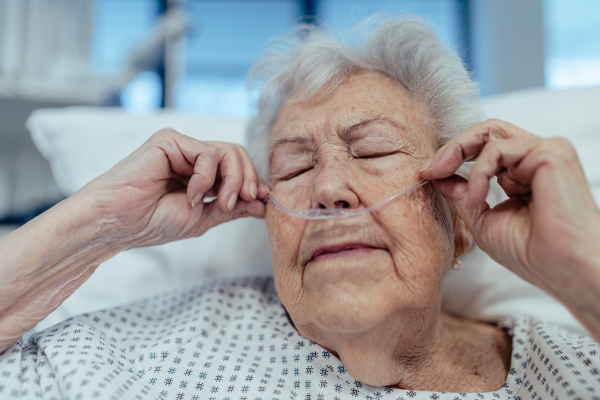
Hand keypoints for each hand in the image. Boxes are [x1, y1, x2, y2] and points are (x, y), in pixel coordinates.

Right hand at [78, 128, 268, 247]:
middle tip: (241, 202)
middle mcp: (192, 156)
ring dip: (232, 180)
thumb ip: (232, 208)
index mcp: (200, 173)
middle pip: (238, 155)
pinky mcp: (170, 140)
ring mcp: (182, 147)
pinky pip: (207, 153)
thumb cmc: (152, 222)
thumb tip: (264, 202)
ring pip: (228, 151)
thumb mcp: (203, 218)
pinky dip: (206, 178)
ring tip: (218, 202)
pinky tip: (191, 194)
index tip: (263, 201)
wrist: (119, 223)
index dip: (255, 182)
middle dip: (248, 180)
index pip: (238, 166)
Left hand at [420, 119, 599, 293]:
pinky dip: (478, 173)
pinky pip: (497, 150)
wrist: (563, 268)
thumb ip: (461, 193)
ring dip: (459, 157)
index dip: (453, 156)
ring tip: (446, 183)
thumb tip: (436, 176)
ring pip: (490, 135)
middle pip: (487, 132)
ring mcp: (546, 151)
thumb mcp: (482, 219)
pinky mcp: (551, 151)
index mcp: (524, 172)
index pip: (484, 148)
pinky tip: (475, 199)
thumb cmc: (531, 253)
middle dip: (451, 148)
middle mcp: (536, 158)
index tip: (427, 174)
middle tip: (429, 169)